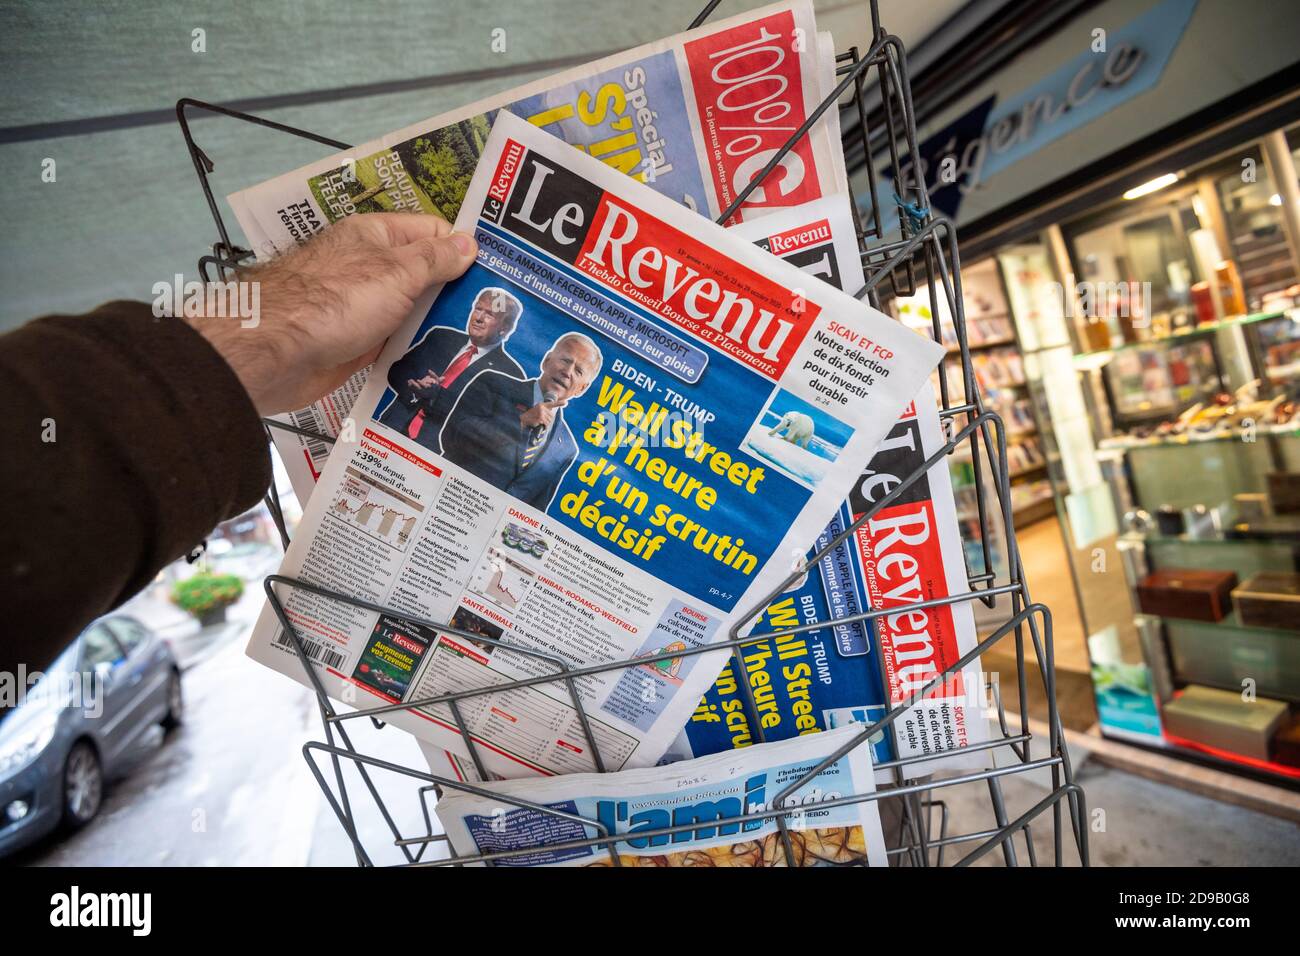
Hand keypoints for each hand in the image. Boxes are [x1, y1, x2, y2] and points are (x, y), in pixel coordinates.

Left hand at [186, 213, 476, 413]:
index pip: (431, 232)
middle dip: (455, 290)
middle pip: (423, 274)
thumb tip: (469, 242)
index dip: (463, 248)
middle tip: (498, 312)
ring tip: (481, 341)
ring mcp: (362, 306)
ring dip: (436, 324)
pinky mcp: (355, 343)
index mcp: (376, 237)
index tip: (498, 273)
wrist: (275, 352)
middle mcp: (370, 268)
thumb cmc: (336, 301)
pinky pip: (395, 343)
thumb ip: (435, 259)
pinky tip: (443, 363)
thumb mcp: (396, 272)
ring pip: (410, 311)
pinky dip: (414, 351)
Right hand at [519, 399, 564, 429]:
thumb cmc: (530, 417)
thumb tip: (552, 416)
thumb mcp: (538, 413)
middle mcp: (542, 407)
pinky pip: (546, 423)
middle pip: (552, 416)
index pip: (552, 404)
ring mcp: (541, 412)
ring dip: (546, 424)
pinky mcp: (540, 417)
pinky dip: (544, 426)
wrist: (521, 419)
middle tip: (541, 422)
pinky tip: (539, 425)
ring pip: (549, 421)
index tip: (566, 402)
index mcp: (542, 405)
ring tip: (539, 423)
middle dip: (548, 421)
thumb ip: (545, 413)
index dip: (559, 403)